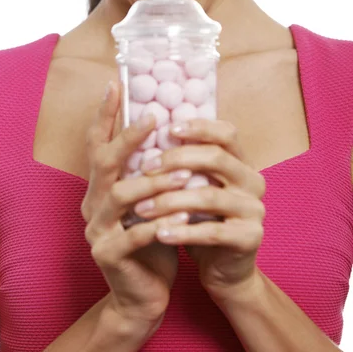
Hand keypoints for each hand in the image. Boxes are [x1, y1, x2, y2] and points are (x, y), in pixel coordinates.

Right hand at [81, 81, 191, 328]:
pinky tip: (186, 213)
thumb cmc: (153, 238)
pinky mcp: (107, 255)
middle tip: (153, 118)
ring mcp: (96, 230)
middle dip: (128, 138)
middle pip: (103, 163)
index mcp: (101, 187)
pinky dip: (160, 222)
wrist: (143, 294)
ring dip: (154, 181)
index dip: (105, 114)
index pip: (97, 144)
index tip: (115, 83)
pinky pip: (133, 234)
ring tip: (184, 174)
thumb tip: (173, 126)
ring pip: (120, 195)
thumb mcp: (153, 201)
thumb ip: (153, 171)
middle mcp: (92, 204)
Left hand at [135, 118, 265, 300]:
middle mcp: (253, 181)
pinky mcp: (250, 238)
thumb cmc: (202, 220)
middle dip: (176, 159)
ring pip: (209, 196)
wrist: (224, 269)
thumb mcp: (194, 188)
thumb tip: (143, 138)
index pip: (226, 133)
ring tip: (141, 207)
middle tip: (145, 167)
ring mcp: (255, 210)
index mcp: (242, 162)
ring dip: (170, 200)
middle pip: (216, 158)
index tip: (168, 128)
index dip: (199, 127)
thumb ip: (183, 166)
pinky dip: (182, 232)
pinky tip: (159, 233)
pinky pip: (212, 231)